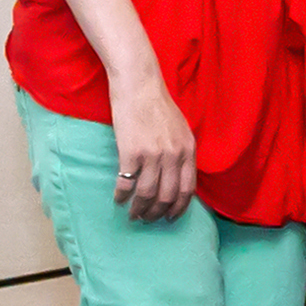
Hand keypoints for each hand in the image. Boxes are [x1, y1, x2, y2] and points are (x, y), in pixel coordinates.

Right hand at [104, 62, 197, 222]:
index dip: (179, 208)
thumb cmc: (157, 105)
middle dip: (157, 214)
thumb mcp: (181, 129)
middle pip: (168, 196)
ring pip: (147, 194)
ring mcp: (153, 154)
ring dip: (139, 210)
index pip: (188, 189)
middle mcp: (174, 155)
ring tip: (132, 215)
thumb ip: (181, 152)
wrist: (139, 85)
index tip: (170, 218)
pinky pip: (127, 183)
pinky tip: (118, 199)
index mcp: (188, 150)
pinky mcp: (131, 152)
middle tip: (147, 220)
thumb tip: (177, 176)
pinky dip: (121, 195)